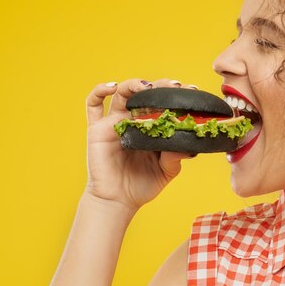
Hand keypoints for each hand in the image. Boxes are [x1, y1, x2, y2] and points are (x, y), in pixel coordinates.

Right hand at [84, 79, 198, 211]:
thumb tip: (185, 146)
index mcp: (153, 126)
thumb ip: (175, 157)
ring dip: (134, 84)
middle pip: (146, 93)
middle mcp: (134, 120)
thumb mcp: (166, 171)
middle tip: (175, 87)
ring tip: (147, 86)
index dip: (177, 95)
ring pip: (122, 93)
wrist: (118, 201)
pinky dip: (100, 90)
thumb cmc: (143, 184)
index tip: (191, 91)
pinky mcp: (97, 128)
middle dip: (160, 86)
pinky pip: (93, 104)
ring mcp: (115, 122)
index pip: (165, 104)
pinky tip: (112, 86)